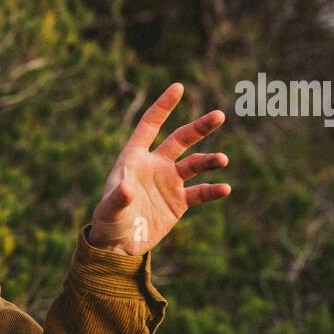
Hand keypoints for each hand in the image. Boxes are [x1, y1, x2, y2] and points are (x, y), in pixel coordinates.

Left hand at [88, 83, 231, 255]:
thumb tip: (127, 189)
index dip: (163, 107)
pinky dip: (213, 190)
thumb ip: (119, 198)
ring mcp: (169, 182)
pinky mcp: (179, 202)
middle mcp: (155, 165)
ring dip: (209, 160)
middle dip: (199, 128)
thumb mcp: (110, 210)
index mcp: (134, 158)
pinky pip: (200, 192)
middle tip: (219, 116)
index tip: (179, 87)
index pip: (150, 125)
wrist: (119, 246)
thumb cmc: (109, 223)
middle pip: (180, 140)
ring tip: (222, 160)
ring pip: (195, 164)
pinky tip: (224, 189)